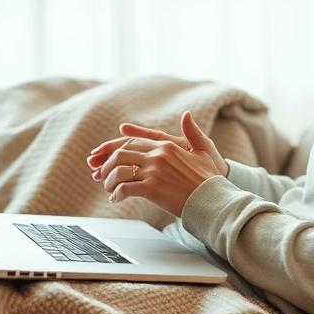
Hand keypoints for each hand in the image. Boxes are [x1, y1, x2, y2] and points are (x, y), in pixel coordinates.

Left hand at [85, 111, 227, 215]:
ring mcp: (154, 171)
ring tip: (109, 188)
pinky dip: (117, 193)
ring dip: (109, 180)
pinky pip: (125, 188)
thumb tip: (186, 115)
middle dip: (106, 164)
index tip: (103, 155)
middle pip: (121, 154)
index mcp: (166, 145)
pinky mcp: (152, 188)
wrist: (213, 198)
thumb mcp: (203, 149)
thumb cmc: (210, 178)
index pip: (133, 142)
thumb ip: (192, 132)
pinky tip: (116, 198)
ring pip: (119, 170)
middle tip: (100, 174)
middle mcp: (158, 155)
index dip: (115, 148)